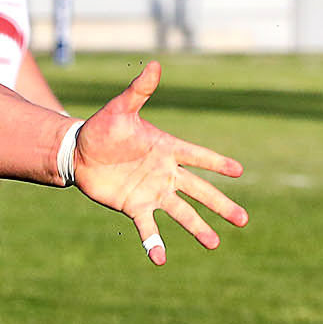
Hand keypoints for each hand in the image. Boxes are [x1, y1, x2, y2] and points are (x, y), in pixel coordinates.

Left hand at [71, 62, 248, 265]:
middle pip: (199, 191)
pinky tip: (160, 259)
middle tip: (244, 220)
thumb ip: (139, 91)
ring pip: (181, 213)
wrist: (78, 152)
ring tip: (216, 244)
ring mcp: (152, 192)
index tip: (238, 170)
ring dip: (198, 228)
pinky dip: (154, 243)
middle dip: (221, 204)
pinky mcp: (134, 206)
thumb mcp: (121, 108)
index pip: (198, 156)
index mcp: (167, 149)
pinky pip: (147, 227)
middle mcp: (165, 173)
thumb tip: (153, 64)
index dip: (216, 163)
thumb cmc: (102, 128)